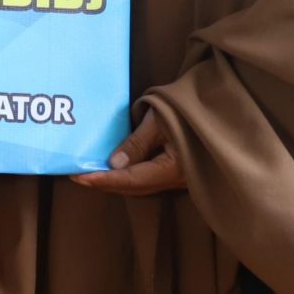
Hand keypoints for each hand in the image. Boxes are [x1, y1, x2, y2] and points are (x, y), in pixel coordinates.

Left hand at [72, 111, 186, 195]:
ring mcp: (178, 179)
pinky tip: (114, 168)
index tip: (80, 177)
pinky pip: (148, 178)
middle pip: (135, 187)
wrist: (215, 106)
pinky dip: (128, 176)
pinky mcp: (177, 172)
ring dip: (115, 181)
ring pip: (141, 185)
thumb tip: (114, 164)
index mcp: (173, 169)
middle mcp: (176, 180)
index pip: (131, 180)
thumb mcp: (159, 120)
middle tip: (77, 175)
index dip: (104, 180)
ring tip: (90, 173)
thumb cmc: (187, 108)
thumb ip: (137, 143)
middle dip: (105, 183)